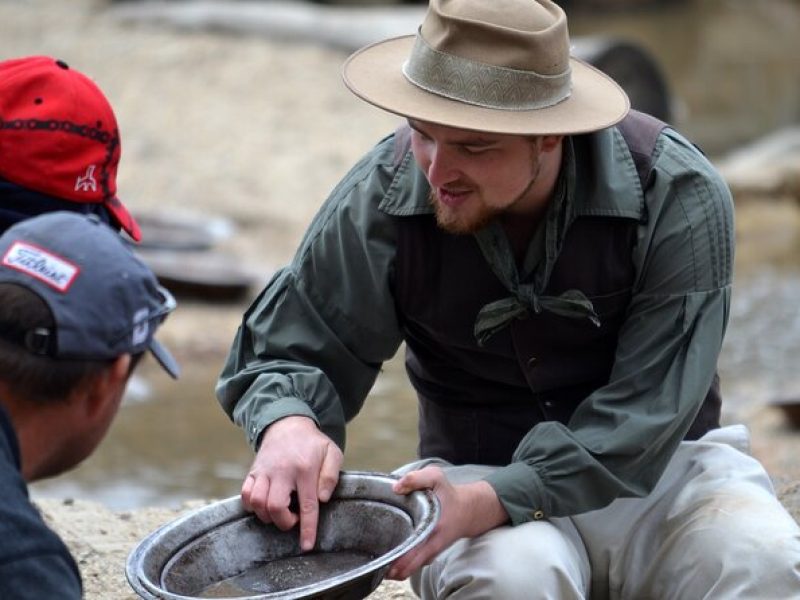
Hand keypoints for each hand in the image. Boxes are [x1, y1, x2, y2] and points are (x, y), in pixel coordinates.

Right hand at [241, 415, 342, 550]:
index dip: (307, 528)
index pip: (307, 504)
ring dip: (268, 516)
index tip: (306, 545)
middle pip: (275, 506)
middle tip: (294, 518)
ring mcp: (265, 471)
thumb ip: (331, 476)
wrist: (287, 424)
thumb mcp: (332, 453)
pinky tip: (264, 505)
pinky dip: (252, 506)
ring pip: (257, 502)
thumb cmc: (312, 443)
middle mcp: (282, 471)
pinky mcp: (253, 471)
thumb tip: (323, 499)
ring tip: (281, 511)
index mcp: (305, 469)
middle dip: (284, 522)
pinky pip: (245, 494)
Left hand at [386, 465, 508, 579]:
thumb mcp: (435, 478)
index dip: (398, 562)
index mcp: (433, 528)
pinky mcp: (429, 552)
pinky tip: (389, 562)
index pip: (415, 553)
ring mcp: (431, 551)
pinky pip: (414, 564)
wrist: (469, 509)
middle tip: (375, 568)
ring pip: (411, 568)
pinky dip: (402, 565)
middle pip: (409, 568)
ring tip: (378, 566)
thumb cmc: (449, 494)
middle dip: (392, 571)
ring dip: (395, 570)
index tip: (383, 563)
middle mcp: (432, 545)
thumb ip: (416, 479)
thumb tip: (396, 489)